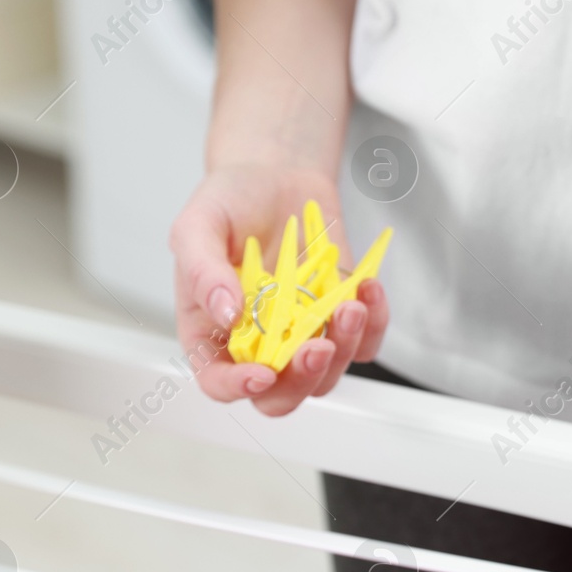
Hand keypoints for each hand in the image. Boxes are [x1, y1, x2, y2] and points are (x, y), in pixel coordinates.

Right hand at [169, 167, 388, 416]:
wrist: (275, 176)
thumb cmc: (229, 203)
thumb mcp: (199, 225)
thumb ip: (202, 270)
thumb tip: (227, 312)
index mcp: (213, 334)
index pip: (219, 382)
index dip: (237, 387)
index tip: (262, 373)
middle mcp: (258, 345)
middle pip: (279, 396)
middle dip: (301, 381)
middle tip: (318, 347)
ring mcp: (301, 335)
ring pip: (327, 375)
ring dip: (344, 348)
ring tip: (350, 304)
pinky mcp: (339, 319)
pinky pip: (364, 343)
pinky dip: (373, 324)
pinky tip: (367, 289)